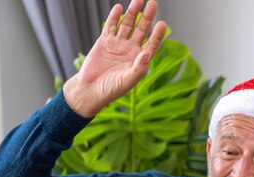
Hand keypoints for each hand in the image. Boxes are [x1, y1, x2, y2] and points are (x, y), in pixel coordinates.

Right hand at [63, 0, 167, 116]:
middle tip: (153, 4)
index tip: (162, 24)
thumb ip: (139, 67)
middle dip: (147, 17)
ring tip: (138, 0)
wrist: (91, 89)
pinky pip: (111, 26)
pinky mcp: (104, 41)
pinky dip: (114, 17)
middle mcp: (131, 50)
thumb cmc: (112, 89)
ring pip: (127, 25)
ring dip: (133, 13)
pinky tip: (119, 8)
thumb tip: (148, 52)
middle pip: (142, 30)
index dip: (158, 34)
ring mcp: (118, 44)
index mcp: (140, 60)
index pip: (152, 44)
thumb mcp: (128, 80)